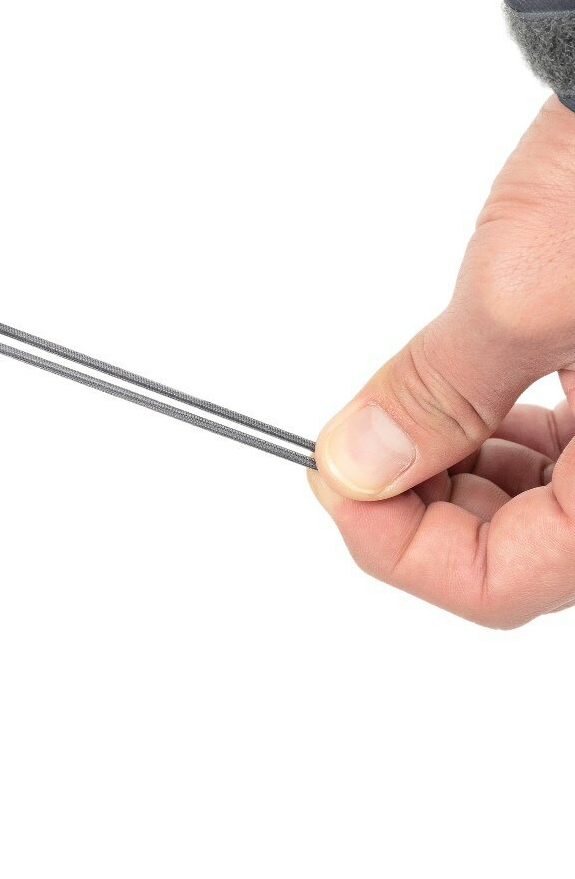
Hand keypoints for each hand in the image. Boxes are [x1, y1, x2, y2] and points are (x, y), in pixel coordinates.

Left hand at [309, 96, 574, 626]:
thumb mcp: (525, 294)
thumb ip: (435, 398)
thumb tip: (354, 464)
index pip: (503, 584)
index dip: (393, 545)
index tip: (328, 479)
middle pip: (523, 552)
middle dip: (424, 504)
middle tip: (352, 447)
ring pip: (545, 506)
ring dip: (460, 470)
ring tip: (403, 415)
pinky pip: (573, 449)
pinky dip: (506, 431)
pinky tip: (470, 391)